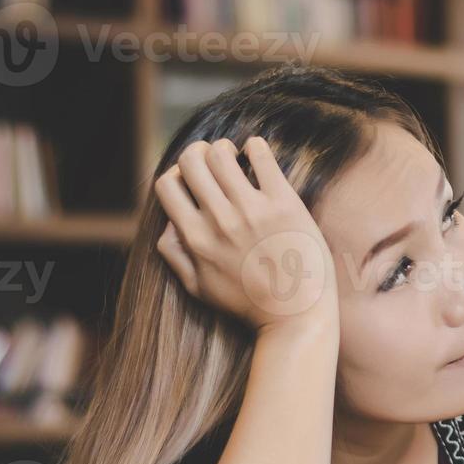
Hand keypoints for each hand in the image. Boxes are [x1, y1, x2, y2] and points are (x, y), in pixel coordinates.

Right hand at [153, 136, 336, 336]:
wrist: (297, 316)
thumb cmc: (249, 304)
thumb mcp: (199, 289)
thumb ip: (175, 254)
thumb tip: (167, 223)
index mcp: (196, 239)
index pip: (167, 185)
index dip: (175, 174)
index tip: (192, 179)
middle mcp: (220, 221)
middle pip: (190, 161)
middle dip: (198, 153)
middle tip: (214, 159)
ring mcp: (252, 210)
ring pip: (221, 153)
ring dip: (225, 148)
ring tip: (237, 156)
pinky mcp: (284, 203)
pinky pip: (262, 156)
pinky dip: (255, 147)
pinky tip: (258, 154)